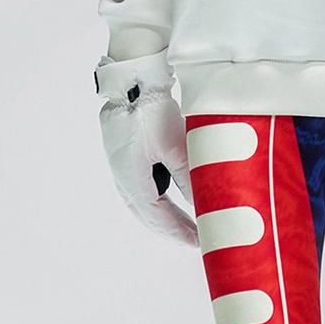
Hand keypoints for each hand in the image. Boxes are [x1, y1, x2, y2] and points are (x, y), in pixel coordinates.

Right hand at [98, 87, 199, 245]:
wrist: (131, 81)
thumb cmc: (150, 114)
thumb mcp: (175, 148)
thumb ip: (189, 178)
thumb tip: (203, 204)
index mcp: (134, 184)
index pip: (161, 220)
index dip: (181, 232)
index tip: (200, 242)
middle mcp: (124, 181)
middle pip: (150, 216)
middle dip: (172, 228)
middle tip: (195, 237)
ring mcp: (121, 168)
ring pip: (144, 202)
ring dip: (164, 214)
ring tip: (184, 219)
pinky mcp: (124, 154)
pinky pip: (142, 186)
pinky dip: (158, 196)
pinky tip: (168, 191)